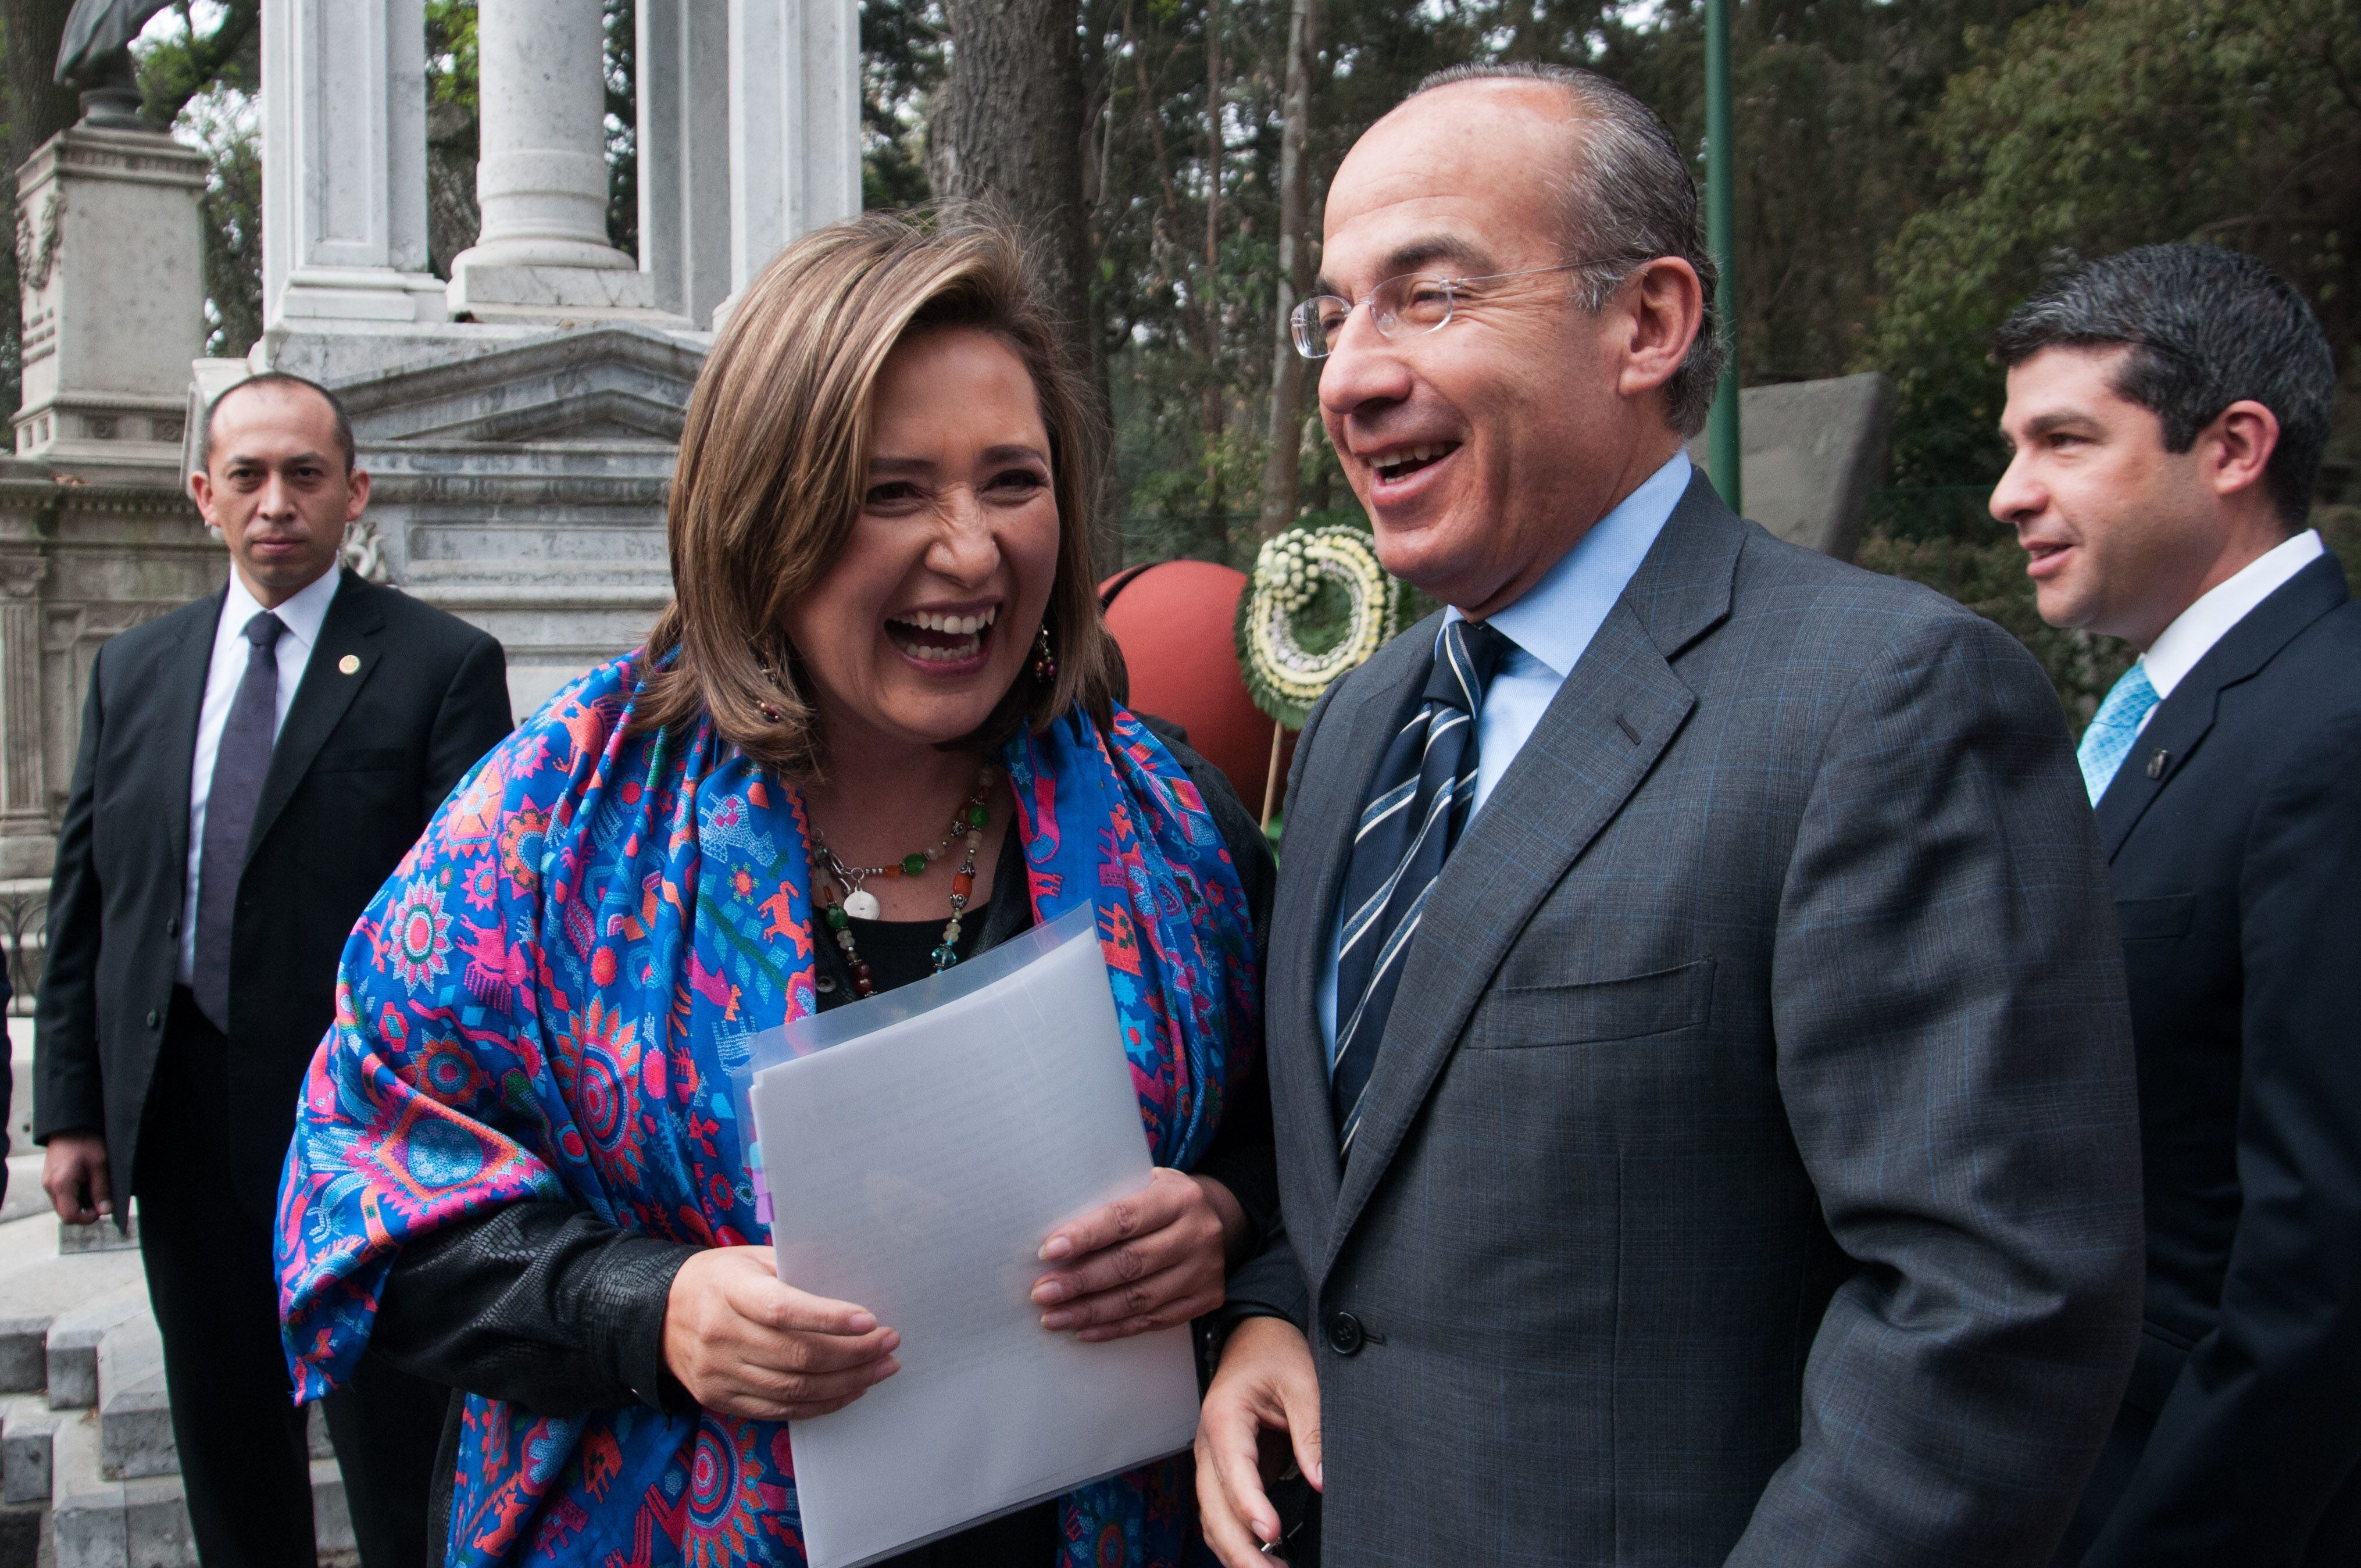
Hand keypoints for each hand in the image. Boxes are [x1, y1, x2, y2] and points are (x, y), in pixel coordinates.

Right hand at [42, 1132, 110, 1225]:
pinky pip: (61, 1196)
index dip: (87, 1219)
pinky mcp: (49, 1179)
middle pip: (65, 1213)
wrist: (68, 1125)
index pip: (69, 1216)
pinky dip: (74, 1196)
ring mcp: (47, 1183)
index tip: (101, 1210)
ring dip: (79, 1204)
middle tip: (100, 1201)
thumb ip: (101, 1189)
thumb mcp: (99, 1164)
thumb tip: (105, 1211)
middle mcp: (49, 1187)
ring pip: (62, 1205)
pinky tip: (86, 1184)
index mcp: (61, 1185)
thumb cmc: (85, 1142)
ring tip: (94, 1189)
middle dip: (84, 1212)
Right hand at [661, 1246, 899, 1420]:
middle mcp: (721, 1335)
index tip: (869, 1320)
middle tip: (890, 1344)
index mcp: (729, 1290)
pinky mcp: (721, 1399)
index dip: (829, 1318)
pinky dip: (821, 1404)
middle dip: (853, 1354)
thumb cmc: (717, 1278)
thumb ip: (793, 1269)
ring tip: (881, 1368)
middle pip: (797, 1356)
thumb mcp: (749, 1258)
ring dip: (847, 1382)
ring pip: (794, 1390)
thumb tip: (850, 1282)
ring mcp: (719, 1373)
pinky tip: (849, 1390)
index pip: (782, 1310)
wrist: (658, 1316)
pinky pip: (780, 1411)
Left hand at [1031, 1168, 1246, 1341]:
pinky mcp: (1206, 1299)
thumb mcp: (1145, 1184)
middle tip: (1041, 1293)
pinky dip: (1114, 1328)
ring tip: (1053, 1317)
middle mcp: (1198, 1234)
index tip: (1047, 1252)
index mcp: (1179, 1198)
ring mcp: (1204, 1271)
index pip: (1125, 1218)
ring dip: (1090, 1311)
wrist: (1218, 1218)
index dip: (1085, 1236)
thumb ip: (1110, 1201)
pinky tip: (1083, 1330)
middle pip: (1130, 1263)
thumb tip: (1055, 1237)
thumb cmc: (1162, 1200)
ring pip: (1139, 1299)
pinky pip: (1153, 1321)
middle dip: (1080, 1281)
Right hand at [1196, 1315, 1321, 1564]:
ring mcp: (1212, 1460)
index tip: (1273, 1532)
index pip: (1233, 1472)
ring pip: (1212, 1518)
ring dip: (1235, 1551)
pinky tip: (1260, 1558)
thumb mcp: (1301, 1381)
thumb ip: (1311, 1431)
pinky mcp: (1224, 1472)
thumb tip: (1321, 1480)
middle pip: (1214, 1508)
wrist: (1254, 1336)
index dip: (1251, 1507)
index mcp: (1225, 1418)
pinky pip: (1220, 1513)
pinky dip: (1234, 1540)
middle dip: (1240, 1548)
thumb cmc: (1274, 1353)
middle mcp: (1209, 1444)